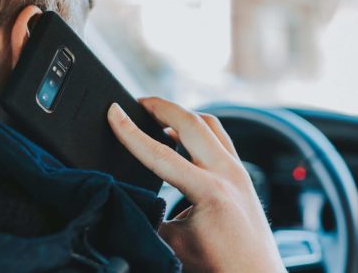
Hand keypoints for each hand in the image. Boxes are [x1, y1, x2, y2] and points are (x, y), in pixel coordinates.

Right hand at [107, 98, 284, 272]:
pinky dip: (199, 130)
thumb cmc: (219, 266)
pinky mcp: (243, 175)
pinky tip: (183, 138)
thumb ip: (149, 214)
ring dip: (182, 115)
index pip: (161, 153)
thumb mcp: (173, 243)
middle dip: (162, 106)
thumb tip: (126, 194)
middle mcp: (229, 173)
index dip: (131, 132)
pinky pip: (221, 138)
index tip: (113, 112)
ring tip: (157, 116)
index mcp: (210, 191)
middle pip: (192, 121)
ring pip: (211, 124)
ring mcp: (240, 171)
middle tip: (137, 102)